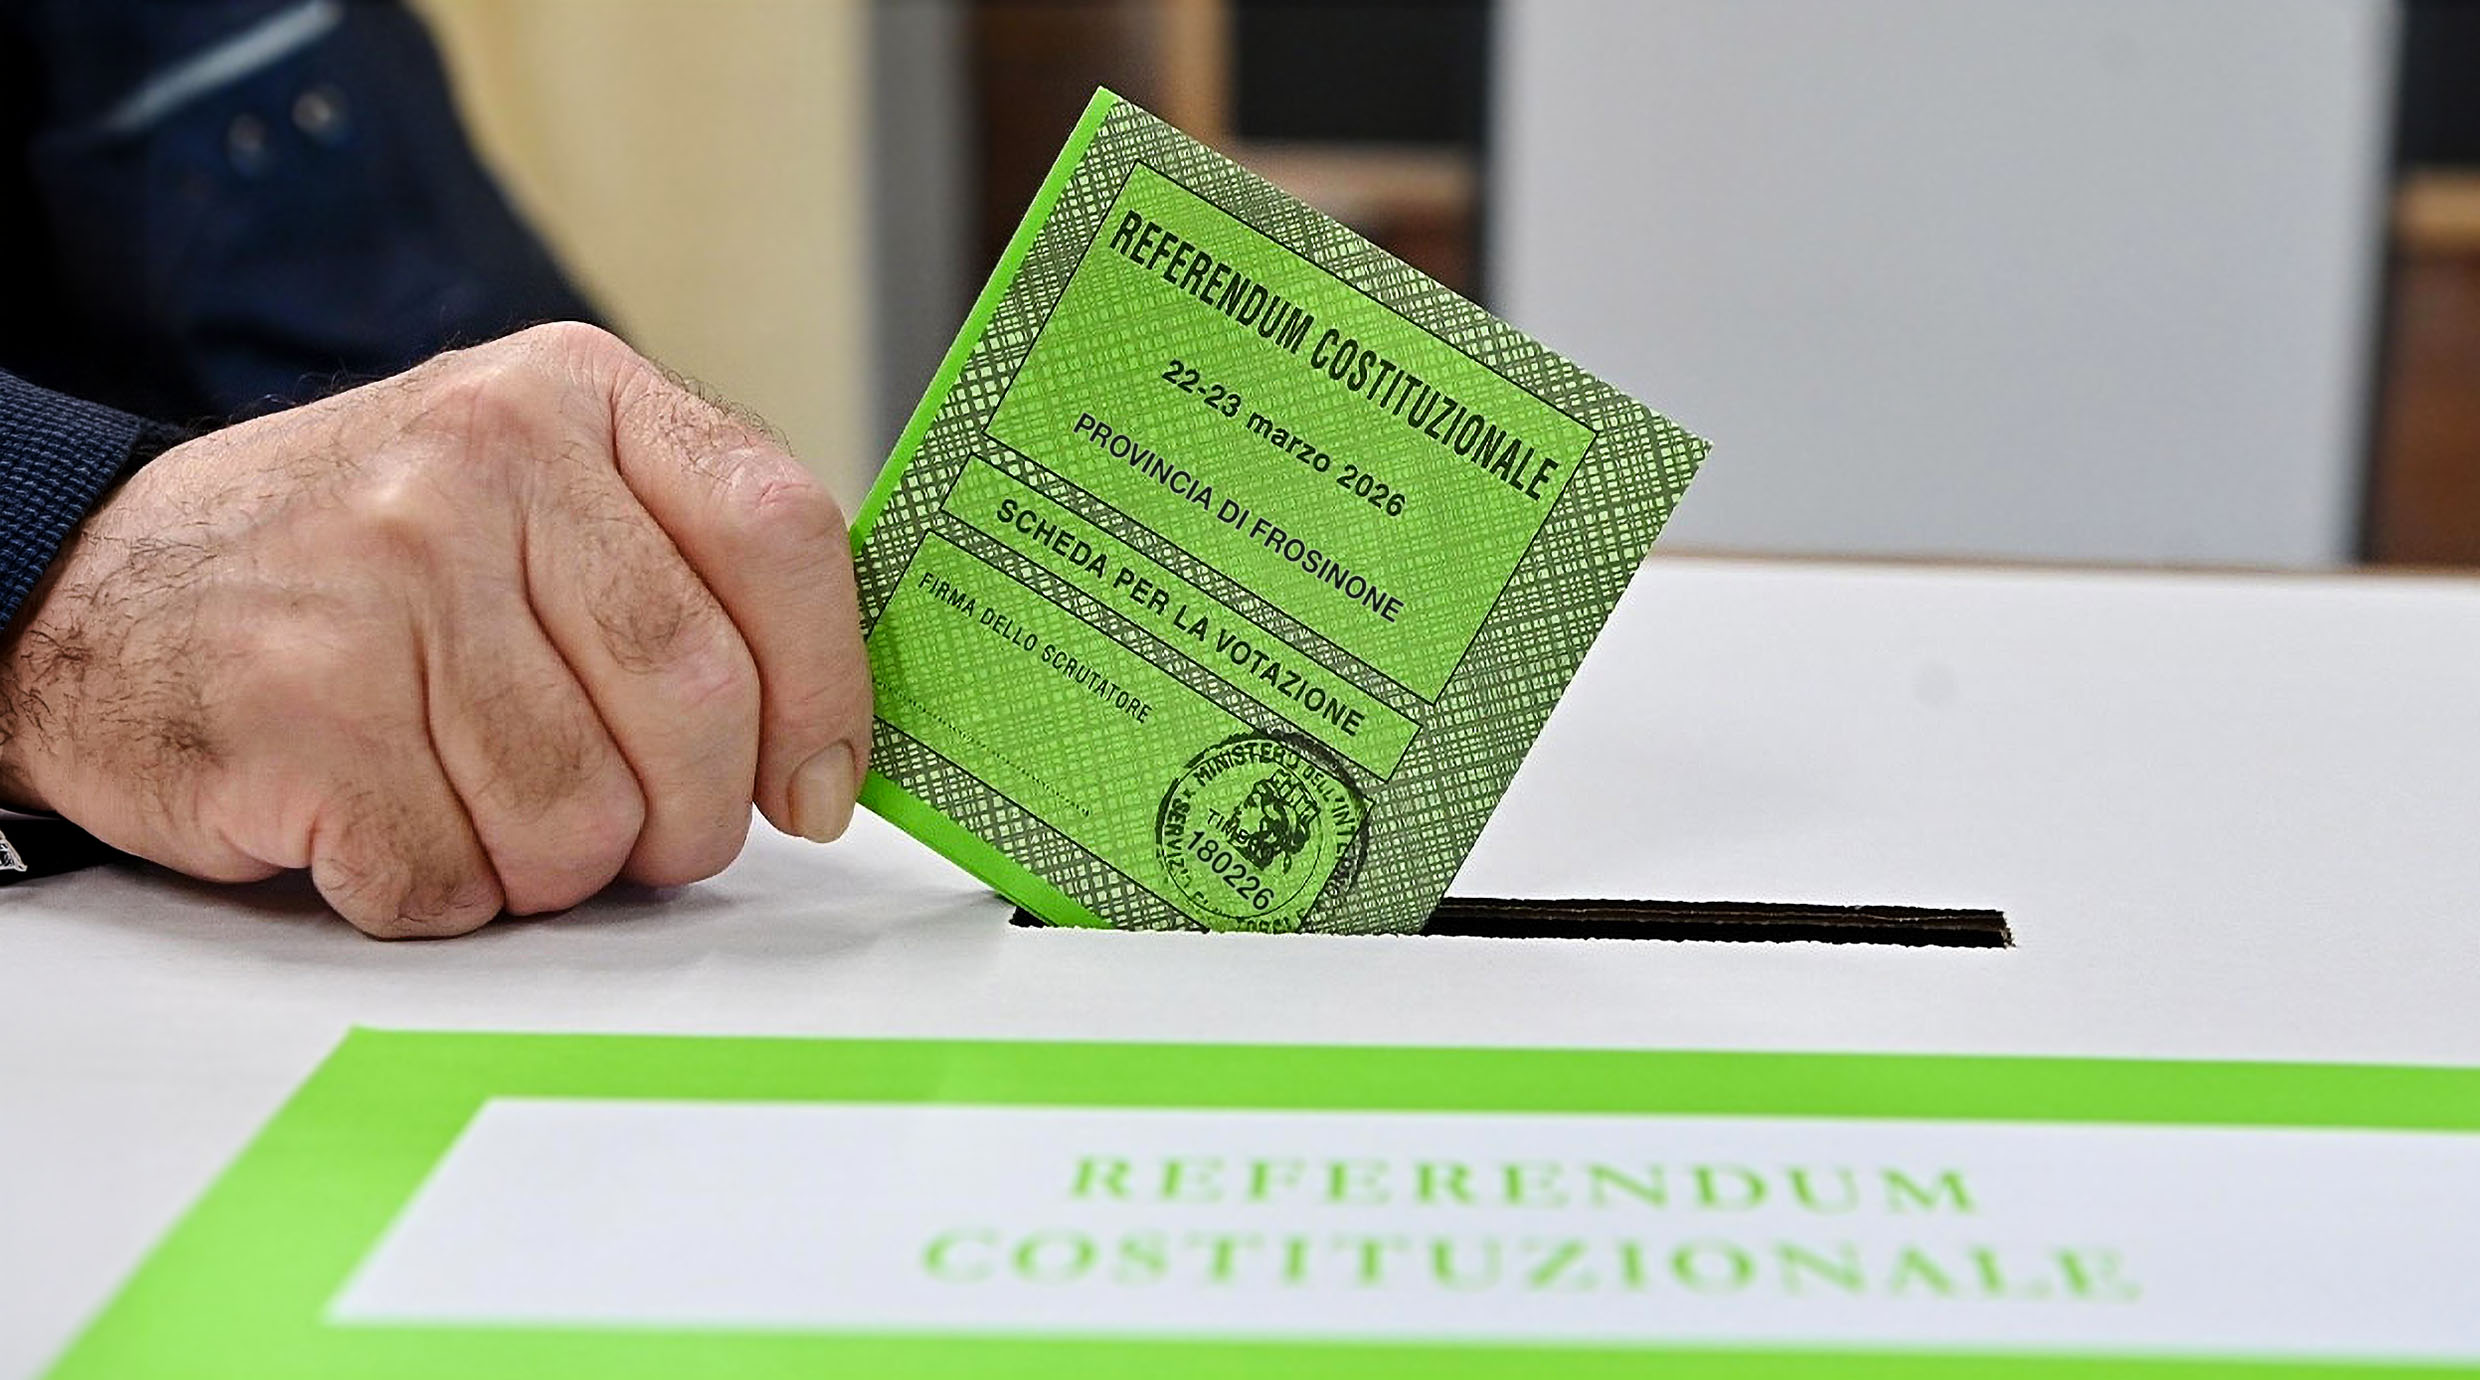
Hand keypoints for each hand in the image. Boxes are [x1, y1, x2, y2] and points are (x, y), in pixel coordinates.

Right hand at [0, 323, 870, 936]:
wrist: (95, 590)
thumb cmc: (355, 562)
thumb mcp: (529, 483)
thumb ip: (681, 563)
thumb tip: (825, 735)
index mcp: (571, 394)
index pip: (780, 531)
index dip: (829, 687)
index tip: (821, 785)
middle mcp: (481, 465)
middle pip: (698, 700)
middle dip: (699, 815)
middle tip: (661, 838)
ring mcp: (384, 584)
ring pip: (583, 816)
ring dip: (562, 868)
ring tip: (498, 816)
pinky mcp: (300, 713)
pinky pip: (455, 878)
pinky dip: (445, 893)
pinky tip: (396, 826)